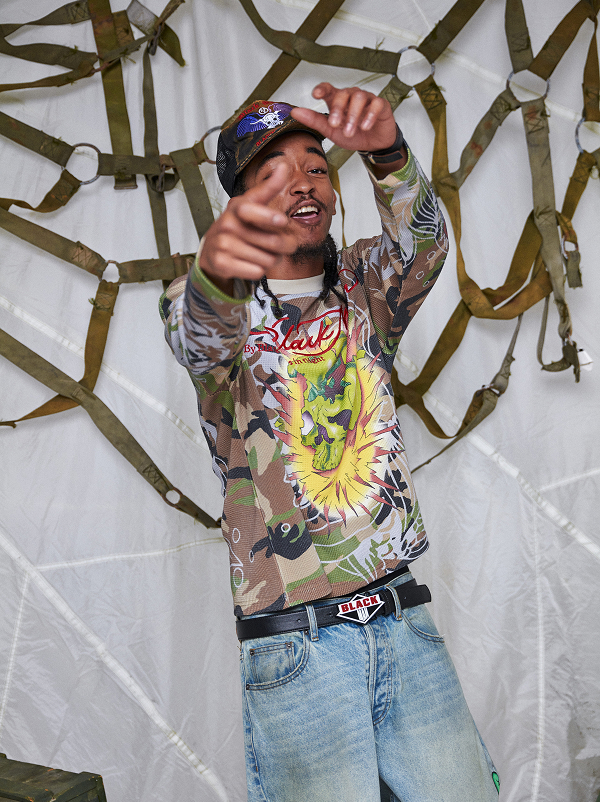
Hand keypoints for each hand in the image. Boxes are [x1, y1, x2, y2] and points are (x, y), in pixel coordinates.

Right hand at [198, 163, 296, 293]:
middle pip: (272, 242)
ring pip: (266, 259)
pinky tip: (251, 262)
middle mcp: (227, 224)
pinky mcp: (221, 263)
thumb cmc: (239, 225)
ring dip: (271, 259)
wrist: (213, 250)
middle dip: (285, 246)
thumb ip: (269, 187)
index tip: (281, 221)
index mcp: (237, 207)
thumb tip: (285, 165)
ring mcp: (222, 244)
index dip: (267, 215)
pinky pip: (255, 271)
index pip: (250, 209)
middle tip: (284, 245)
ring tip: (263, 253)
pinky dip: (259, 270)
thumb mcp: (252, 204)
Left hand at [290, 83, 397, 152]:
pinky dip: (369, 115)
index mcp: (338, 101)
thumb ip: (314, 121)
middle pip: (343, 93)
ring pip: (358, 98)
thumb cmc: (353, 135)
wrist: (373, 145)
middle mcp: (351, 96)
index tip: (316, 94)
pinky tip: (365, 126)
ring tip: (349, 132)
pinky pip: (376, 104)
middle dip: (338, 110)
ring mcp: (367, 99)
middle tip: (335, 125)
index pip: (328, 88)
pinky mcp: (381, 105)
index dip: (322, 89)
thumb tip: (294, 112)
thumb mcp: (330, 131)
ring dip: (352, 116)